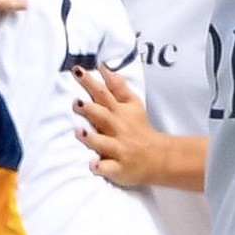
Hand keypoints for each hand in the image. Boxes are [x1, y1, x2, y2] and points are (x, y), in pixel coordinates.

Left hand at [71, 64, 165, 187]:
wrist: (158, 156)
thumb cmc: (139, 128)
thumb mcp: (132, 103)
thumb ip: (117, 85)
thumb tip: (103, 66)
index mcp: (120, 112)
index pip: (104, 93)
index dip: (91, 82)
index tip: (77, 70)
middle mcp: (118, 129)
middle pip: (103, 116)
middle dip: (90, 109)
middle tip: (76, 102)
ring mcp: (118, 149)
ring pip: (104, 143)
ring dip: (92, 138)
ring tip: (80, 132)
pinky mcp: (119, 168)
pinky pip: (110, 168)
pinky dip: (102, 167)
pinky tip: (93, 165)